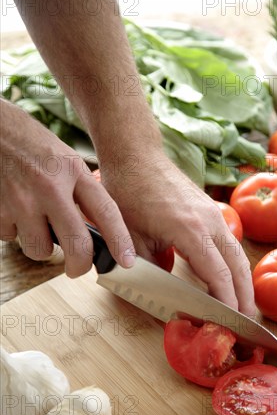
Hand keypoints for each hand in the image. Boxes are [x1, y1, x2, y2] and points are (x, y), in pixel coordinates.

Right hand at [0, 100, 134, 276]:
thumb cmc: (32, 146)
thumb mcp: (66, 162)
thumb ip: (81, 193)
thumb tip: (94, 234)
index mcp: (72, 172)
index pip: (105, 212)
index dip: (120, 240)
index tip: (127, 261)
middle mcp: (49, 187)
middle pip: (75, 244)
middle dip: (79, 265)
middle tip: (77, 268)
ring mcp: (21, 200)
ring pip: (39, 249)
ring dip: (40, 244)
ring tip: (36, 223)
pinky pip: (11, 238)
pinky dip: (14, 231)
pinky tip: (14, 211)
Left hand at [99, 151, 255, 315]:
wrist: (137, 157)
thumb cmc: (130, 193)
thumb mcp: (131, 237)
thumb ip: (147, 271)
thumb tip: (158, 301)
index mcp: (191, 230)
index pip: (218, 274)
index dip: (226, 301)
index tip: (230, 322)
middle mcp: (210, 222)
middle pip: (237, 266)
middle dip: (244, 295)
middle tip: (247, 322)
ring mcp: (213, 214)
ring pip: (238, 253)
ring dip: (243, 281)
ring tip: (244, 305)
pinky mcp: (211, 211)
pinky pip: (230, 242)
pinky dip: (234, 264)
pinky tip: (230, 277)